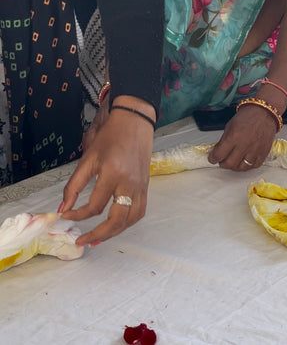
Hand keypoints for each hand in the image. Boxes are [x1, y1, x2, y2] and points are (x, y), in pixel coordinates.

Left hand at [59, 96, 154, 245]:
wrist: (135, 122)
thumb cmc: (110, 137)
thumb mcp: (88, 158)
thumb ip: (75, 185)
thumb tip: (64, 208)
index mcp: (112, 174)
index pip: (95, 206)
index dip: (77, 215)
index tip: (66, 216)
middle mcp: (129, 183)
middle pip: (117, 220)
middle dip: (98, 235)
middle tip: (82, 241)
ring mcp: (140, 186)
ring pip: (131, 219)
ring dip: (115, 232)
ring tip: (99, 237)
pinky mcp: (146, 186)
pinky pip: (140, 211)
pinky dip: (128, 222)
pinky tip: (117, 224)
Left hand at [208, 105, 277, 170]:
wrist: (264, 112)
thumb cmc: (247, 117)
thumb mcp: (230, 126)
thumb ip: (224, 140)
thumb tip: (218, 151)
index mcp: (234, 136)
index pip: (219, 154)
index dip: (213, 158)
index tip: (212, 158)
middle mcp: (244, 145)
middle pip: (230, 164)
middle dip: (223, 164)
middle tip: (222, 161)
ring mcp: (255, 150)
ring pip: (242, 167)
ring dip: (235, 167)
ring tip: (233, 162)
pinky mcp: (264, 152)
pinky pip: (254, 166)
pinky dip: (248, 166)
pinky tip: (244, 161)